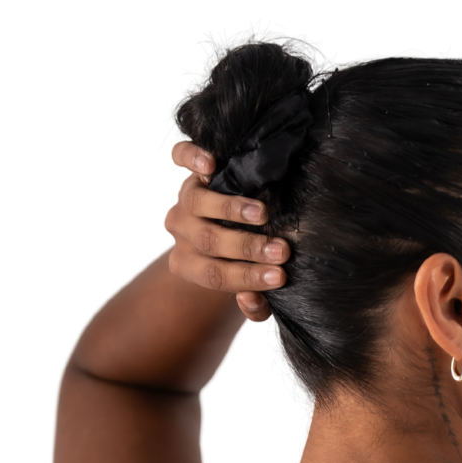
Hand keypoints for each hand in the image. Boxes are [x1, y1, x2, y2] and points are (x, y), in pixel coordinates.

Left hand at [165, 142, 289, 321]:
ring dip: (232, 209)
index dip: (248, 277)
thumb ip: (253, 303)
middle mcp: (183, 231)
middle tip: (282, 250)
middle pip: (208, 241)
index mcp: (189, 264)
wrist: (232, 223)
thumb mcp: (249, 283)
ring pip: (196, 203)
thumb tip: (250, 300)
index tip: (281, 277)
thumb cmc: (243, 260)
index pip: (215, 275)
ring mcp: (184, 199)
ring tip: (263, 213)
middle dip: (248, 248)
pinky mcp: (189, 170)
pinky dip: (192, 158)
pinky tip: (213, 164)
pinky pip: (179, 159)